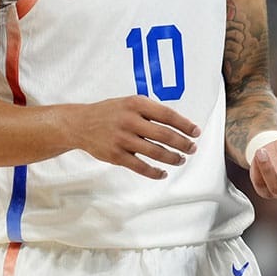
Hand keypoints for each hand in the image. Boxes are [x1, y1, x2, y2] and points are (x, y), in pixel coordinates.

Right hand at [70, 95, 199, 179]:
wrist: (80, 124)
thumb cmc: (111, 112)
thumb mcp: (130, 102)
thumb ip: (152, 111)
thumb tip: (180, 126)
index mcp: (136, 104)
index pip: (168, 115)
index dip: (185, 125)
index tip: (196, 132)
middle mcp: (130, 120)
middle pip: (164, 135)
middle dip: (183, 143)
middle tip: (192, 148)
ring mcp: (122, 139)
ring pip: (155, 152)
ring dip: (172, 158)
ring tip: (181, 159)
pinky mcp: (115, 155)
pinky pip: (140, 166)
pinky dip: (154, 172)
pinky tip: (163, 173)